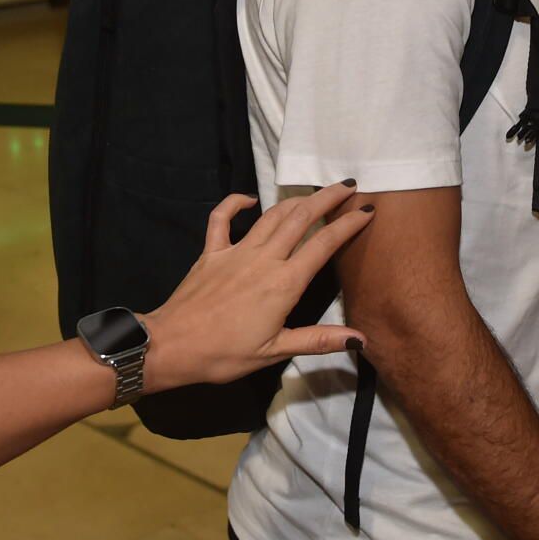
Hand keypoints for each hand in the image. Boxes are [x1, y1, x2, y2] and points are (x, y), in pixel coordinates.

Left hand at [139, 184, 373, 393]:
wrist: (172, 346)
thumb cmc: (224, 354)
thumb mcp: (275, 351)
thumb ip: (318, 340)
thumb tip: (360, 340)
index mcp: (284, 283)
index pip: (324, 244)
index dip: (348, 224)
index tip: (366, 210)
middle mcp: (263, 259)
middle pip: (301, 217)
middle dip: (327, 198)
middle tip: (347, 186)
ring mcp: (235, 251)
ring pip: (271, 215)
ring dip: (295, 199)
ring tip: (314, 193)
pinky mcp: (211, 252)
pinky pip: (221, 218)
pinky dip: (235, 202)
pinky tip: (248, 198)